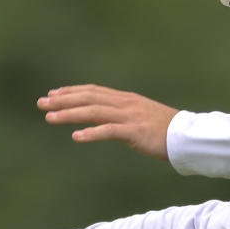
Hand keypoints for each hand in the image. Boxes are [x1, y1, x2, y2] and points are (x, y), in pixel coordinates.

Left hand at [38, 84, 178, 160]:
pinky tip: (75, 137)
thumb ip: (125, 116)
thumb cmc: (167, 130)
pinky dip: (91, 133)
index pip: (94, 91)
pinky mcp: (135, 132)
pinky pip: (109, 131)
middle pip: (89, 97)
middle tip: (41, 103)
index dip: (72, 91)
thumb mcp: (143, 117)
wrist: (188, 137)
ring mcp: (130, 117)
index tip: (53, 94)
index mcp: (127, 99)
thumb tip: (109, 121)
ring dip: (69, 114)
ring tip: (50, 118)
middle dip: (63, 100)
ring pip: (94, 111)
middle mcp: (125, 104)